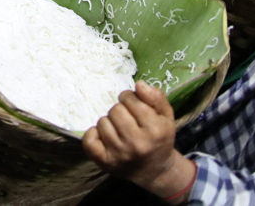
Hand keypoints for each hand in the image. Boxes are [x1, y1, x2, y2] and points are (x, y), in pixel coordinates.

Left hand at [82, 81, 191, 196]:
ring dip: (109, 122)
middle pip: (115, 110)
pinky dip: (93, 134)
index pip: (131, 99)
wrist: (155, 170)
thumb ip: (156, 97)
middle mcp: (137, 144)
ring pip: (102, 122)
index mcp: (155, 130)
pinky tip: (105, 137)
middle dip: (120, 110)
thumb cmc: (159, 138)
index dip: (130, 98)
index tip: (133, 105)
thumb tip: (139, 84)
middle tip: (128, 119)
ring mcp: (120, 154)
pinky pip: (89, 139)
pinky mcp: (105, 162)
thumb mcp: (165, 116)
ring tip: (120, 130)